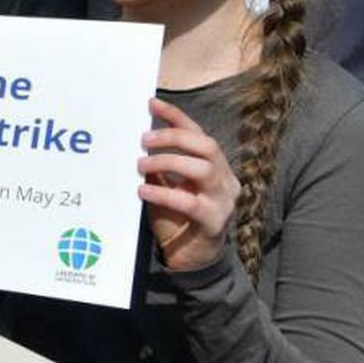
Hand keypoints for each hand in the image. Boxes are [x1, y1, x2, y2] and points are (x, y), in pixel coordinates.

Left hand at [137, 97, 240, 272]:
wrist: (193, 258)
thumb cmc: (177, 217)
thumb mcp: (168, 185)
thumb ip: (160, 165)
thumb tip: (137, 141)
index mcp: (216, 166)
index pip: (199, 134)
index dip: (176, 117)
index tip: (151, 103)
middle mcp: (225, 180)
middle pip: (207, 145)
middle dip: (173, 137)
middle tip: (144, 140)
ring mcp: (224, 201)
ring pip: (202, 169)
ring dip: (168, 162)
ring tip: (141, 165)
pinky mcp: (214, 222)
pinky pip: (190, 202)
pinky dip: (164, 193)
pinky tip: (143, 191)